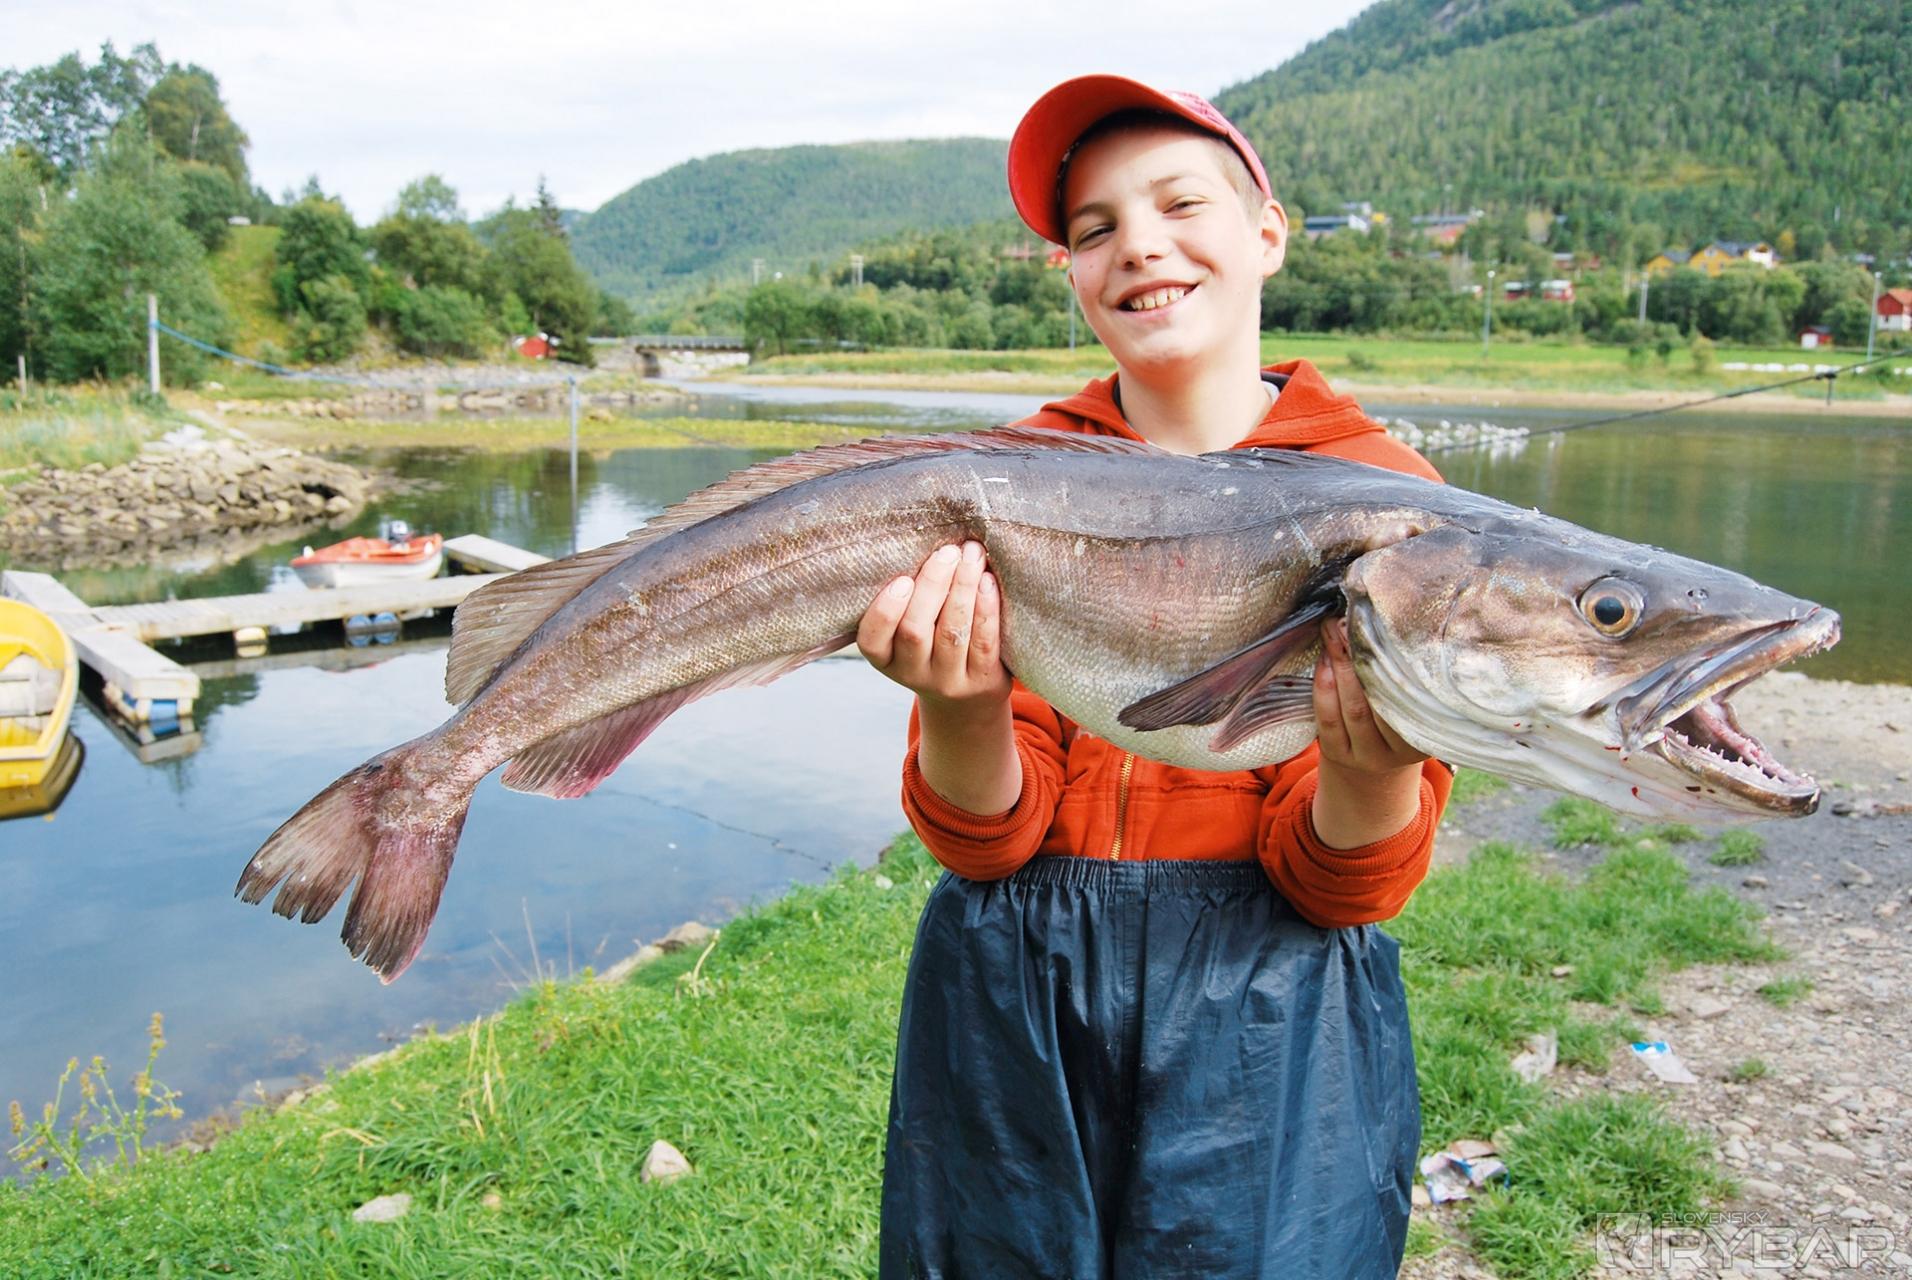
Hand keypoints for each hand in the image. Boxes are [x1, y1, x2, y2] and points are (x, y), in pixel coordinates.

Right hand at [857, 541, 1010, 712]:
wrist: (969, 696)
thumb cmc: (933, 643)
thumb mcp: (908, 631)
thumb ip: (909, 598)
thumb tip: (926, 538)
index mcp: (886, 658)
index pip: (872, 639)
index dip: (885, 610)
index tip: (902, 579)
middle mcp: (912, 672)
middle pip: (915, 631)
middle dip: (933, 586)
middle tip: (948, 552)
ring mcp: (948, 680)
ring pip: (952, 633)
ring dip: (963, 588)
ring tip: (972, 555)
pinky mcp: (982, 680)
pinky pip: (984, 642)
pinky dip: (986, 608)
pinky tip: (988, 581)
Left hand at [1313, 618, 1425, 774]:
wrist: (1376, 758)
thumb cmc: (1397, 713)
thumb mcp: (1414, 698)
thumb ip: (1409, 671)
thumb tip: (1384, 617)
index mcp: (1428, 732)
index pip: (1413, 696)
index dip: (1396, 659)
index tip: (1383, 626)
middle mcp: (1401, 750)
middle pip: (1381, 702)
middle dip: (1362, 658)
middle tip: (1350, 622)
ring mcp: (1370, 756)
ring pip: (1354, 710)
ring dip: (1341, 668)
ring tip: (1334, 635)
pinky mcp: (1341, 755)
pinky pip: (1329, 720)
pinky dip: (1324, 688)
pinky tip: (1324, 661)